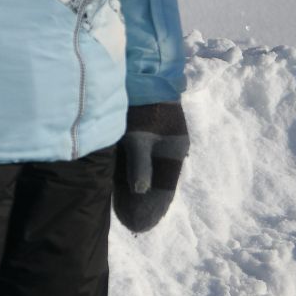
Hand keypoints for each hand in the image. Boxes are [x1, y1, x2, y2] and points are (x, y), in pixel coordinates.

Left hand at [114, 101, 187, 232]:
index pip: (164, 187)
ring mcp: (155, 138)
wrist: (140, 71)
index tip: (140, 225)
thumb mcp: (140, 135)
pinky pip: (138, 160)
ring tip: (125, 212)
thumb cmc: (141, 104)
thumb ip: (140, 164)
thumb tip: (140, 191)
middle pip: (156, 182)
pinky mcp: (141, 131)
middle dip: (144, 203)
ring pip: (147, 172)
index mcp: (173, 149)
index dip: (153, 207)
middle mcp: (167, 146)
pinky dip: (131, 175)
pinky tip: (121, 187)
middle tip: (132, 224)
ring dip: (137, 192)